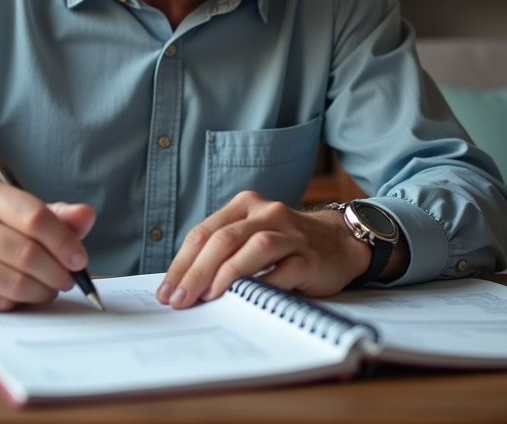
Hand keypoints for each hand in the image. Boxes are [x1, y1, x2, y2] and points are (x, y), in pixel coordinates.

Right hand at [0, 177, 94, 310]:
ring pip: (15, 282)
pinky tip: (27, 294)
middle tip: (69, 279)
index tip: (80, 258)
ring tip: (51, 287)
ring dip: (44, 290)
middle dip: (58, 271)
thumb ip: (56, 215)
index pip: (34, 217)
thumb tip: (86, 216)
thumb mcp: (17, 211)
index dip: (64, 241)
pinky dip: (22, 302)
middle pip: (27, 253)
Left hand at [156, 191, 371, 308]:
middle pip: (223, 239)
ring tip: (209, 297)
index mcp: (245, 206)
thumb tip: (183, 285)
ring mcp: (291, 234)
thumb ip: (223, 251)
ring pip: (254, 247)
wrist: (339, 243)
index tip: (167, 291)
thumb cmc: (286, 245)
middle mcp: (267, 213)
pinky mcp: (310, 257)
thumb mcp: (251, 236)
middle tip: (180, 300)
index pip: (204, 233)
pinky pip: (285, 270)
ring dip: (227, 273)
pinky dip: (264, 284)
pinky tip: (248, 298)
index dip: (182, 263)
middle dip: (196, 272)